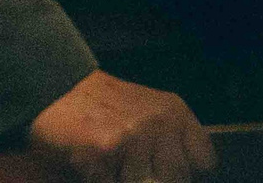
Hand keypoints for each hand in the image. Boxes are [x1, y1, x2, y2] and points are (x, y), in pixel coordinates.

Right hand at [27, 69, 213, 182]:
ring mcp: (134, 137)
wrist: (58, 90)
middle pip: (177, 179)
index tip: (166, 172)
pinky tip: (94, 167)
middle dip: (154, 179)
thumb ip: (171, 144)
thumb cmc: (104, 109)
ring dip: (125, 179)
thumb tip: (180, 177)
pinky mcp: (105, 150)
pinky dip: (102, 179)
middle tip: (132, 168)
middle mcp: (161, 123)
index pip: (204, 162)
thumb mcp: (151, 114)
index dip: (186, 173)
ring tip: (113, 165)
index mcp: (176, 113)